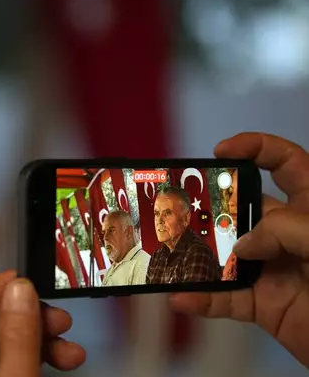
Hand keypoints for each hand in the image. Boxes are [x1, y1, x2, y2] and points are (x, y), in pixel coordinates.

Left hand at [0, 270, 85, 376]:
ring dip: (37, 341)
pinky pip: (3, 365)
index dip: (0, 287)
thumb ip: (19, 336)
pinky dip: (30, 359)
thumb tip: (21, 290)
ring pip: (0, 346)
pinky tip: (57, 362)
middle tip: (60, 321)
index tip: (33, 283)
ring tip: (69, 352)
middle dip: (29, 318)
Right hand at [170, 132, 308, 366]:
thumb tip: (241, 246)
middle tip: (176, 206)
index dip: (257, 148)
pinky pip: (228, 301)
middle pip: (244, 211)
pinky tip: (180, 298)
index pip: (288, 165)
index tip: (220, 152)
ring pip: (227, 257)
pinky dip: (203, 301)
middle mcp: (288, 235)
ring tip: (165, 249)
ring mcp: (274, 270)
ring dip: (196, 255)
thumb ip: (284, 230)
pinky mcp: (265, 306)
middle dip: (210, 207)